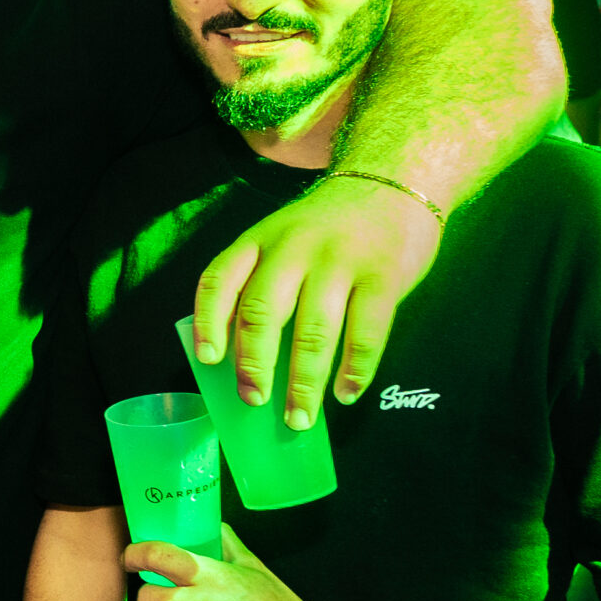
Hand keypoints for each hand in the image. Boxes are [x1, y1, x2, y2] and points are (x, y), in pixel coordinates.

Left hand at [190, 181, 440, 424]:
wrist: (393, 183)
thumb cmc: (329, 227)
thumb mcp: (282, 238)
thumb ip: (261, 281)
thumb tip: (244, 357)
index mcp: (259, 240)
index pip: (220, 280)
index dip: (208, 322)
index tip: (208, 360)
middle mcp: (294, 247)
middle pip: (262, 311)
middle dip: (254, 365)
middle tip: (253, 401)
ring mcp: (340, 260)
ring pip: (314, 331)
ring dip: (303, 382)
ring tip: (298, 417)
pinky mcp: (384, 275)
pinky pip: (366, 332)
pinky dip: (355, 370)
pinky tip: (346, 394)